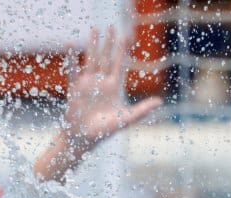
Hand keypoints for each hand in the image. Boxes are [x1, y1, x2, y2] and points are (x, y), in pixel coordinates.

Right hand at [60, 26, 161, 160]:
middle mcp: (101, 81)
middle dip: (108, 42)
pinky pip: (72, 70)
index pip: (119, 64)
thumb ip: (143, 110)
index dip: (122, 50)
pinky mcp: (75, 88)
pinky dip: (71, 59)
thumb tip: (160, 102)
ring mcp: (87, 83)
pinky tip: (70, 46)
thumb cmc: (106, 130)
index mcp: (113, 87)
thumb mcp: (127, 118)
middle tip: (110, 26)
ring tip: (94, 29)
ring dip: (92, 44)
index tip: (126, 35)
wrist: (85, 138)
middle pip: (105, 57)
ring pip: (91, 59)